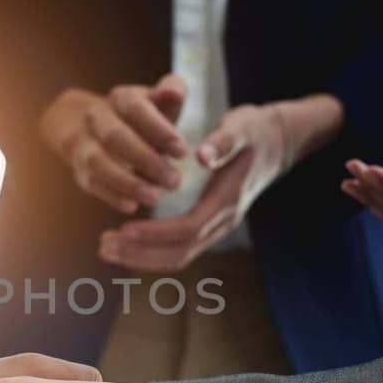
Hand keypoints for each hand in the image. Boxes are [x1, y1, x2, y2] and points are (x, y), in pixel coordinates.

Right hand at [40, 76, 188, 213]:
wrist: (100, 130)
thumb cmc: (146, 118)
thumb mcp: (160, 101)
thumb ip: (172, 93)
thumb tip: (174, 93)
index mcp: (120, 98)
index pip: (135, 109)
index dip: (158, 130)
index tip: (183, 152)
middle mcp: (97, 118)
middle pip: (114, 136)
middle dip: (145, 160)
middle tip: (175, 181)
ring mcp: (84, 144)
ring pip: (98, 162)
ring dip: (126, 182)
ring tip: (154, 198)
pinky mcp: (81, 170)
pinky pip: (92, 183)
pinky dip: (111, 196)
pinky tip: (133, 206)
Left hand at [98, 94, 344, 270]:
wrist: (279, 141)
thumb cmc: (255, 129)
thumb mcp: (242, 126)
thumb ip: (222, 141)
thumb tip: (201, 155)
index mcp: (227, 200)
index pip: (187, 228)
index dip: (154, 233)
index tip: (124, 228)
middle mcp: (224, 220)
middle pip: (180, 252)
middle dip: (140, 253)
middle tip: (103, 246)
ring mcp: (219, 226)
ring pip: (179, 255)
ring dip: (141, 256)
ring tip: (106, 249)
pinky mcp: (211, 223)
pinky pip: (181, 247)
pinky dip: (152, 249)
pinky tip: (127, 241)